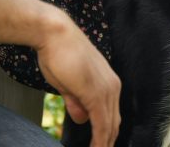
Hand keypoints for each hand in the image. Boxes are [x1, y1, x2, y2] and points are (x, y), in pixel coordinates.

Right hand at [36, 13, 120, 146]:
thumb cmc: (59, 54)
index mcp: (109, 83)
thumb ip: (77, 101)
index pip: (112, 115)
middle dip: (106, 142)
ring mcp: (106, 90)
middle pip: (114, 123)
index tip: (100, 146)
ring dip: (103, 143)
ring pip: (109, 126)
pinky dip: (99, 140)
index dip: (106, 135)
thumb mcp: (69, 84)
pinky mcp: (96, 93)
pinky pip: (101, 123)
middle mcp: (113, 87)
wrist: (55, 34)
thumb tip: (82, 118)